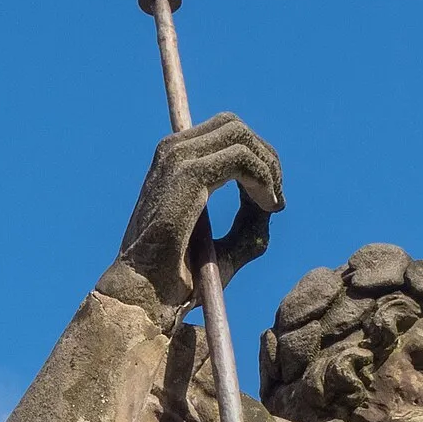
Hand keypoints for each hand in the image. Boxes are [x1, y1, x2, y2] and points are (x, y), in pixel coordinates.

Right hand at [116, 114, 284, 313]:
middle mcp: (172, 152)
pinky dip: (262, 178)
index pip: (225, 134)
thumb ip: (248, 223)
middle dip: (265, 158)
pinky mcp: (188, 174)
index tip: (271, 199)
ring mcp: (177, 159)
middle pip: (235, 127)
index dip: (257, 159)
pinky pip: (240, 158)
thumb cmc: (179, 278)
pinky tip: (267, 205)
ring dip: (267, 168)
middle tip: (276, 200)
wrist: (146, 293)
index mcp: (174, 163)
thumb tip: (274, 204)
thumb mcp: (223, 246)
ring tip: (272, 204)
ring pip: (240, 136)